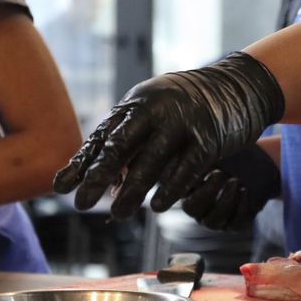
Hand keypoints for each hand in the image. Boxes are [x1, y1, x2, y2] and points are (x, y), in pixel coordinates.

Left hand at [52, 52, 284, 218]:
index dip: (81, 163)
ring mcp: (183, 123)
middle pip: (120, 146)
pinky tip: (159, 206)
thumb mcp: (156, 113)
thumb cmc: (189, 107)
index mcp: (137, 103)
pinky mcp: (209, 138)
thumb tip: (107, 181)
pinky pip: (186, 168)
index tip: (61, 187)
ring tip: (118, 214)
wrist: (238, 87)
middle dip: (97, 177)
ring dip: (133, 191)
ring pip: (151, 161)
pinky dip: (171, 188)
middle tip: (81, 204)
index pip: (103, 136)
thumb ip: (133, 142)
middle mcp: (156, 110)